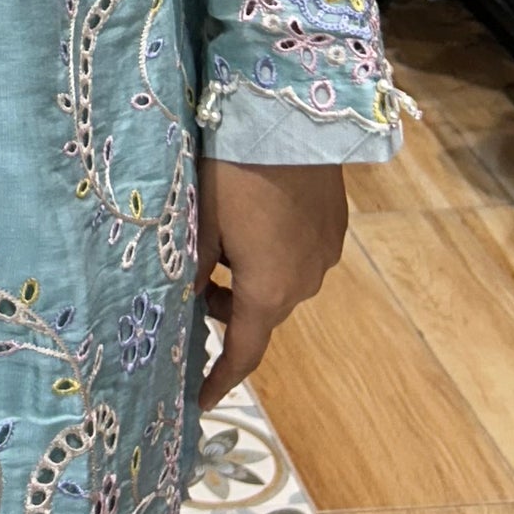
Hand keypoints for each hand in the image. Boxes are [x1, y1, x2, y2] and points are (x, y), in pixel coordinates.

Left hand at [195, 157, 346, 406]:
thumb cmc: (233, 171)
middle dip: (229, 313)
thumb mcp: (200, 220)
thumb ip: (190, 268)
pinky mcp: (336, 224)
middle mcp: (306, 282)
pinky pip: (300, 256)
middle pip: (262, 314)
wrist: (290, 114)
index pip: (243, 352)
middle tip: (196, 290)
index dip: (220, 379)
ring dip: (251, 281)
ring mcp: (327, 252)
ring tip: (221, 249)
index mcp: (268, 291)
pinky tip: (254, 224)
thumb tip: (178, 300)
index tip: (200, 399)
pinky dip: (274, 256)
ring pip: (283, 284)